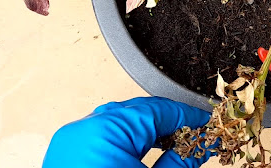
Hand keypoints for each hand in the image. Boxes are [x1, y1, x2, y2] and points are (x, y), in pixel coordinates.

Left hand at [43, 97, 212, 167]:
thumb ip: (180, 162)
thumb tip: (197, 149)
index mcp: (105, 130)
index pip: (157, 109)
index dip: (187, 116)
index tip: (205, 124)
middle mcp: (83, 131)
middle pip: (138, 113)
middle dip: (169, 124)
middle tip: (194, 138)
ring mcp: (70, 143)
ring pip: (119, 123)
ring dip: (148, 133)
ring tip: (173, 148)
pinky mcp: (65, 157)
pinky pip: (102, 137)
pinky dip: (126, 142)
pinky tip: (143, 155)